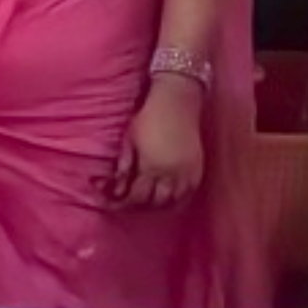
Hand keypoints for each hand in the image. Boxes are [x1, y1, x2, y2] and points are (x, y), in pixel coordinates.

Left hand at [110, 75, 207, 207]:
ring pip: (173, 202)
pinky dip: (176, 200)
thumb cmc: (149, 117)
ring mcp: (187, 173)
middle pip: (154, 203)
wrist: (177, 101)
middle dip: (138, 206)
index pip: (136, 197)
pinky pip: (188, 194)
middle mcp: (171, 174)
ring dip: (157, 206)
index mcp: (152, 167)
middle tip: (126, 203)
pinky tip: (167, 198)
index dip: (121, 203)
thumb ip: (125, 166)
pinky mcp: (197, 169)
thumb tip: (116, 188)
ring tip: (146, 202)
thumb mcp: (130, 140)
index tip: (110, 202)